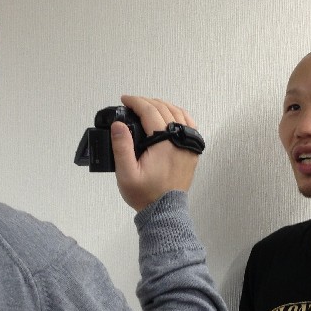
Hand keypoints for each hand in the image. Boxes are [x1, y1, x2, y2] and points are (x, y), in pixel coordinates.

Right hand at [111, 95, 199, 211]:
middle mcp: (180, 140)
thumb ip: (121, 147)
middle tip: (131, 103)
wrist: (164, 210)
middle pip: (164, 109)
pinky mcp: (192, 150)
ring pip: (178, 113)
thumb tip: (118, 124)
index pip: (150, 111)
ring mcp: (189, 144)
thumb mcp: (126, 173)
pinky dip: (177, 114)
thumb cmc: (145, 194)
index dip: (135, 102)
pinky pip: (189, 124)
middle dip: (146, 102)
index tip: (124, 100)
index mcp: (164, 143)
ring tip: (146, 106)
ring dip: (161, 105)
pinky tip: (168, 115)